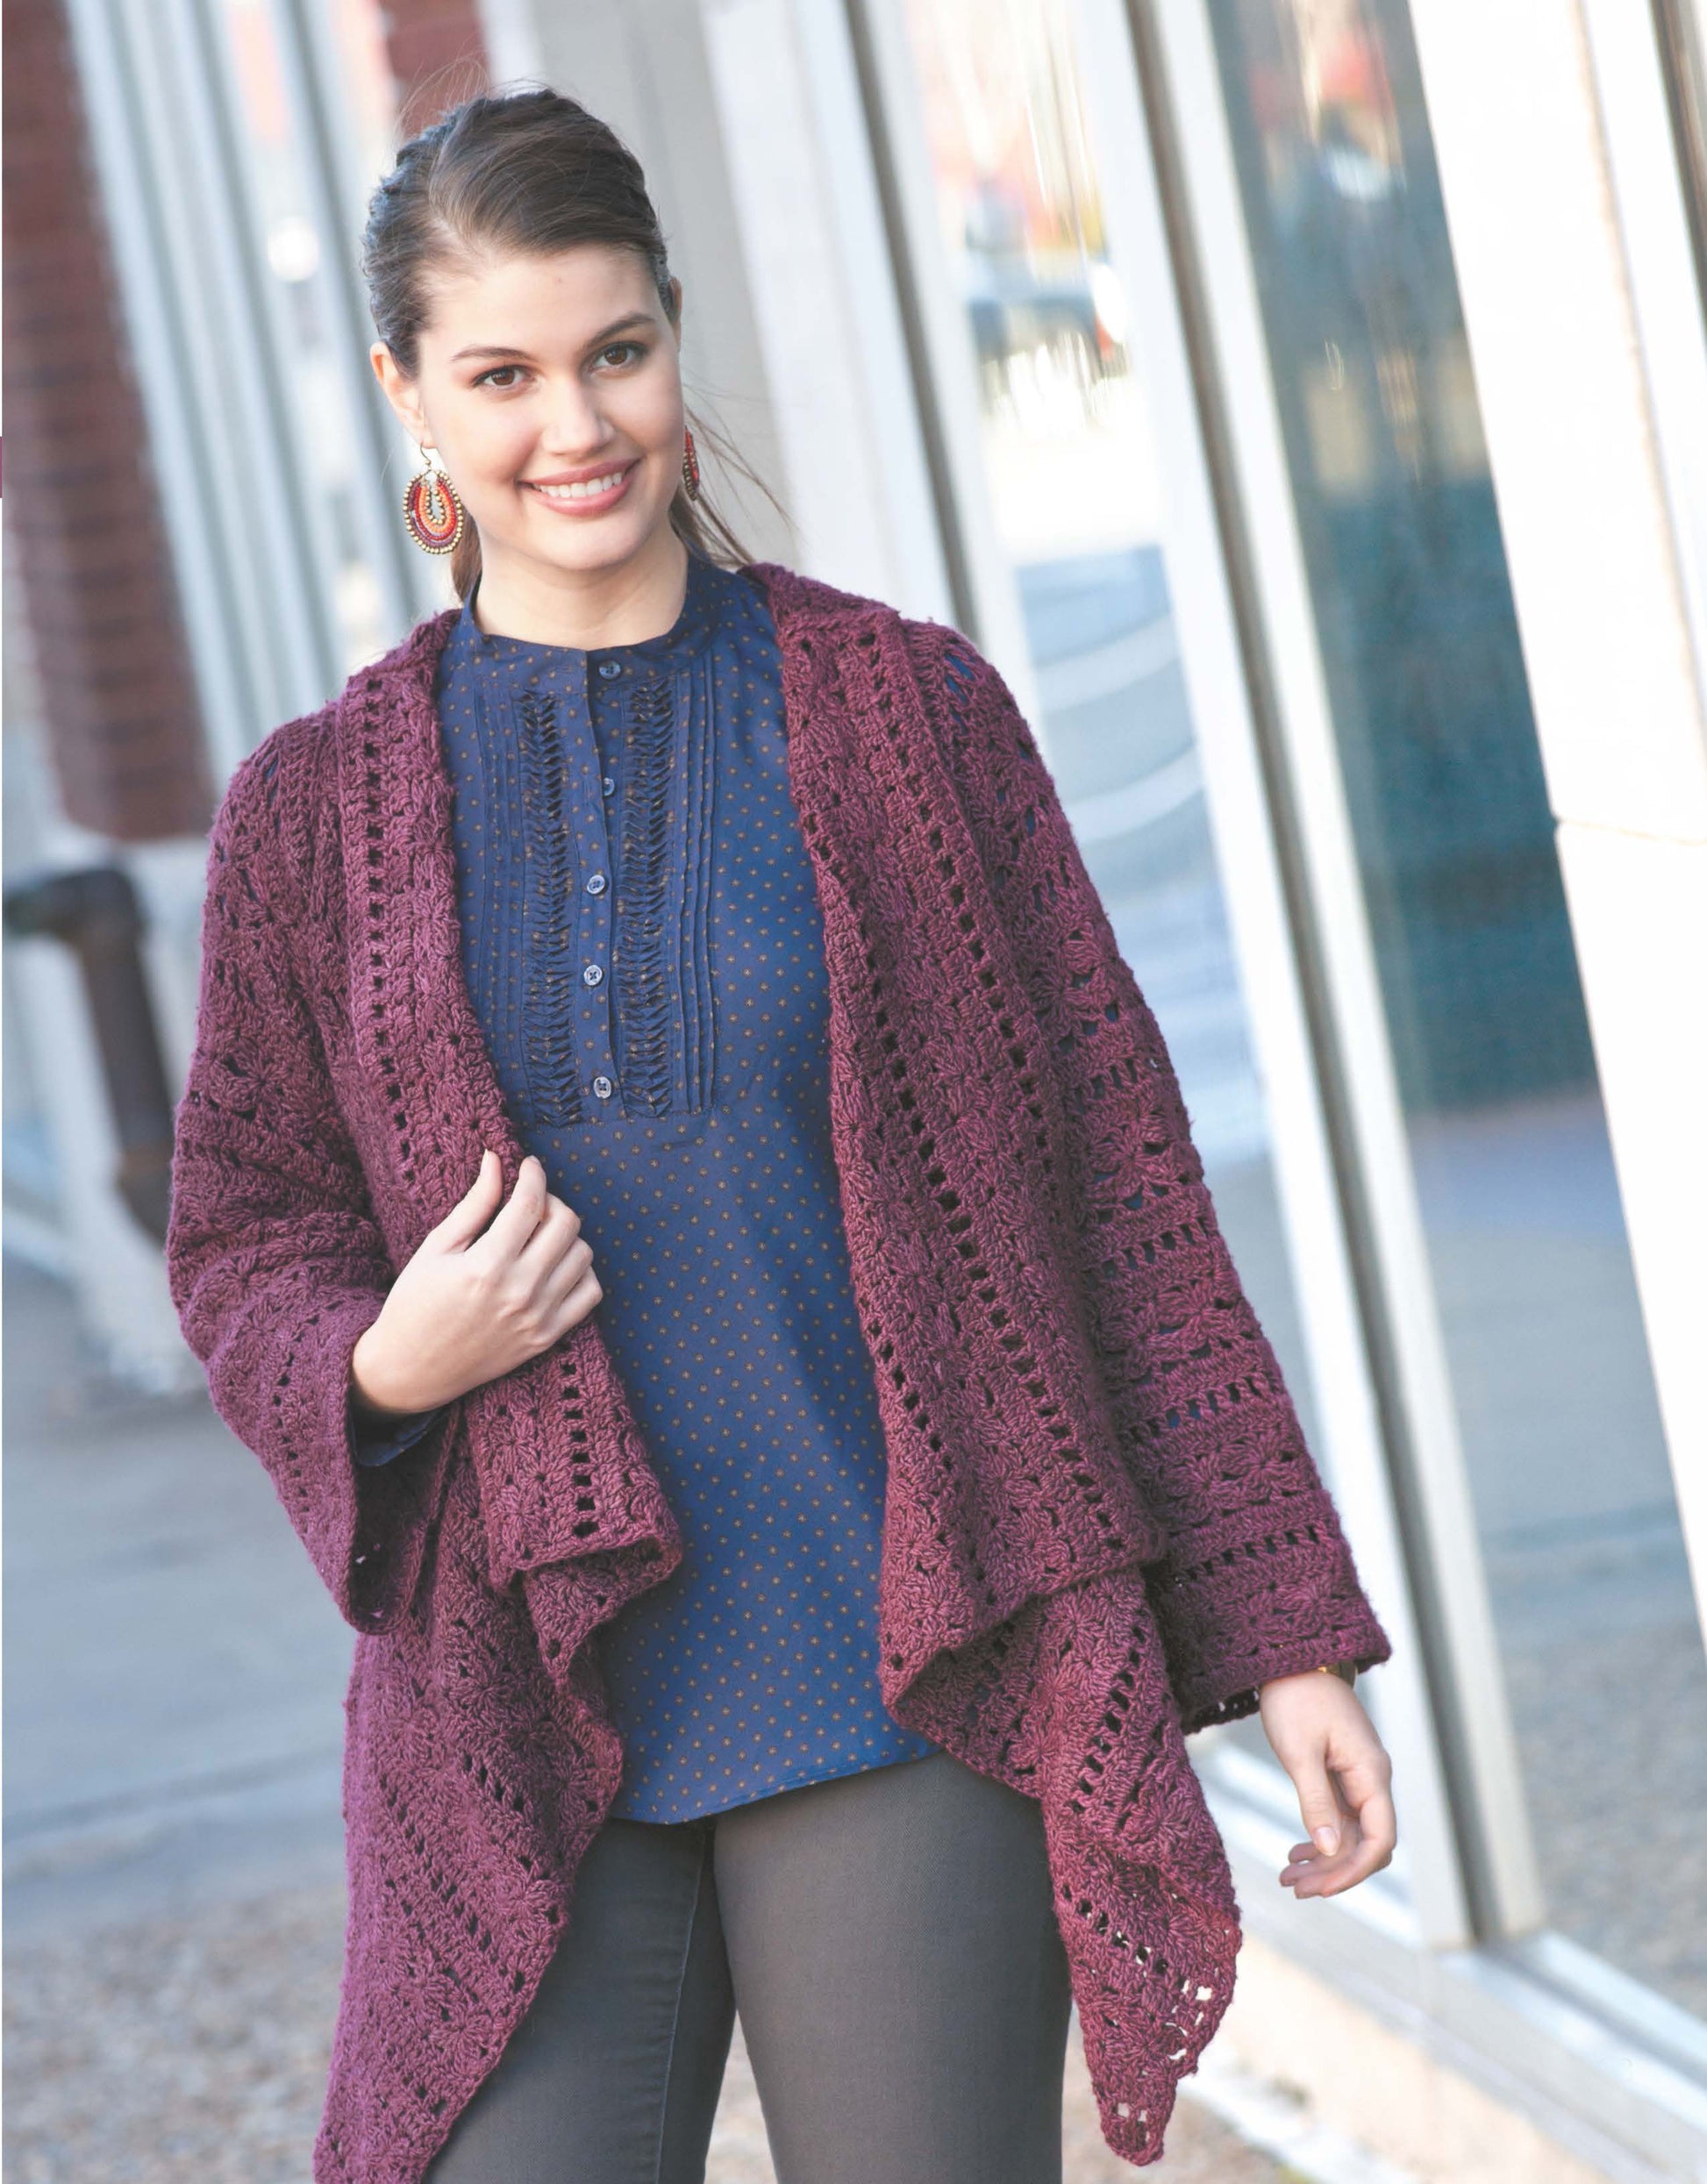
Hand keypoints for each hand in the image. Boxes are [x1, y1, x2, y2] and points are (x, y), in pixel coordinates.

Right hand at [349, 1151, 601, 1417]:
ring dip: (566, 1234)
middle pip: (565, 1224)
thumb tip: (496, 1159)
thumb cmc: (415, 1302)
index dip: (534, 1174)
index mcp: (486, 1266)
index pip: (530, 1203)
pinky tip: (554, 1266)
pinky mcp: (547, 1338)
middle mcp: (519, 1292)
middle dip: (551, 1200)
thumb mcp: (436, 1248)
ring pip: (582, 1254)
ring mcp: (538, 1318)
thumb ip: (474, 1204)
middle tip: (531, 1202)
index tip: (528, 1165)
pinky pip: (590, 1294)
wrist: (411, 1369)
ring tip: (539, 1234)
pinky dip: (580, 1272)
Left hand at [1258, 1669, 1395, 1899]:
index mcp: (1371, 1772)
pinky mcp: (1341, 1774)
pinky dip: (1319, 1839)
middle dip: (1334, 1872)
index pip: (1380, 1838)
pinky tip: (1295, 1853)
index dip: (1354, 1870)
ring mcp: (1357, 1778)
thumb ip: (1315, 1801)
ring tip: (1287, 1878)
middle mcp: (1371, 1779)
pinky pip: (1339, 1819)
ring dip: (1323, 1860)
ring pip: (1350, 1835)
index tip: (1320, 1888)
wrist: (1290, 1660)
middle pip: (1366, 1843)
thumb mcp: (1299, 1752)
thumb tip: (1329, 1850)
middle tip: (1293, 1887)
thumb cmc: (1294, 1699)